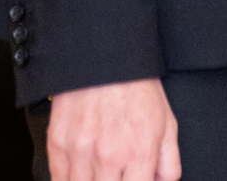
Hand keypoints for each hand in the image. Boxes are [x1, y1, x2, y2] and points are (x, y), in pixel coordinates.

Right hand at [44, 78, 180, 180]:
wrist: (105, 59)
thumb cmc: (137, 89)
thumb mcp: (167, 125)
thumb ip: (169, 164)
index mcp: (138, 154)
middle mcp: (108, 157)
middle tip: (114, 175)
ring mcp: (80, 152)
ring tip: (99, 173)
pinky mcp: (58, 143)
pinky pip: (58, 178)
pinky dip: (69, 179)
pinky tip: (81, 172)